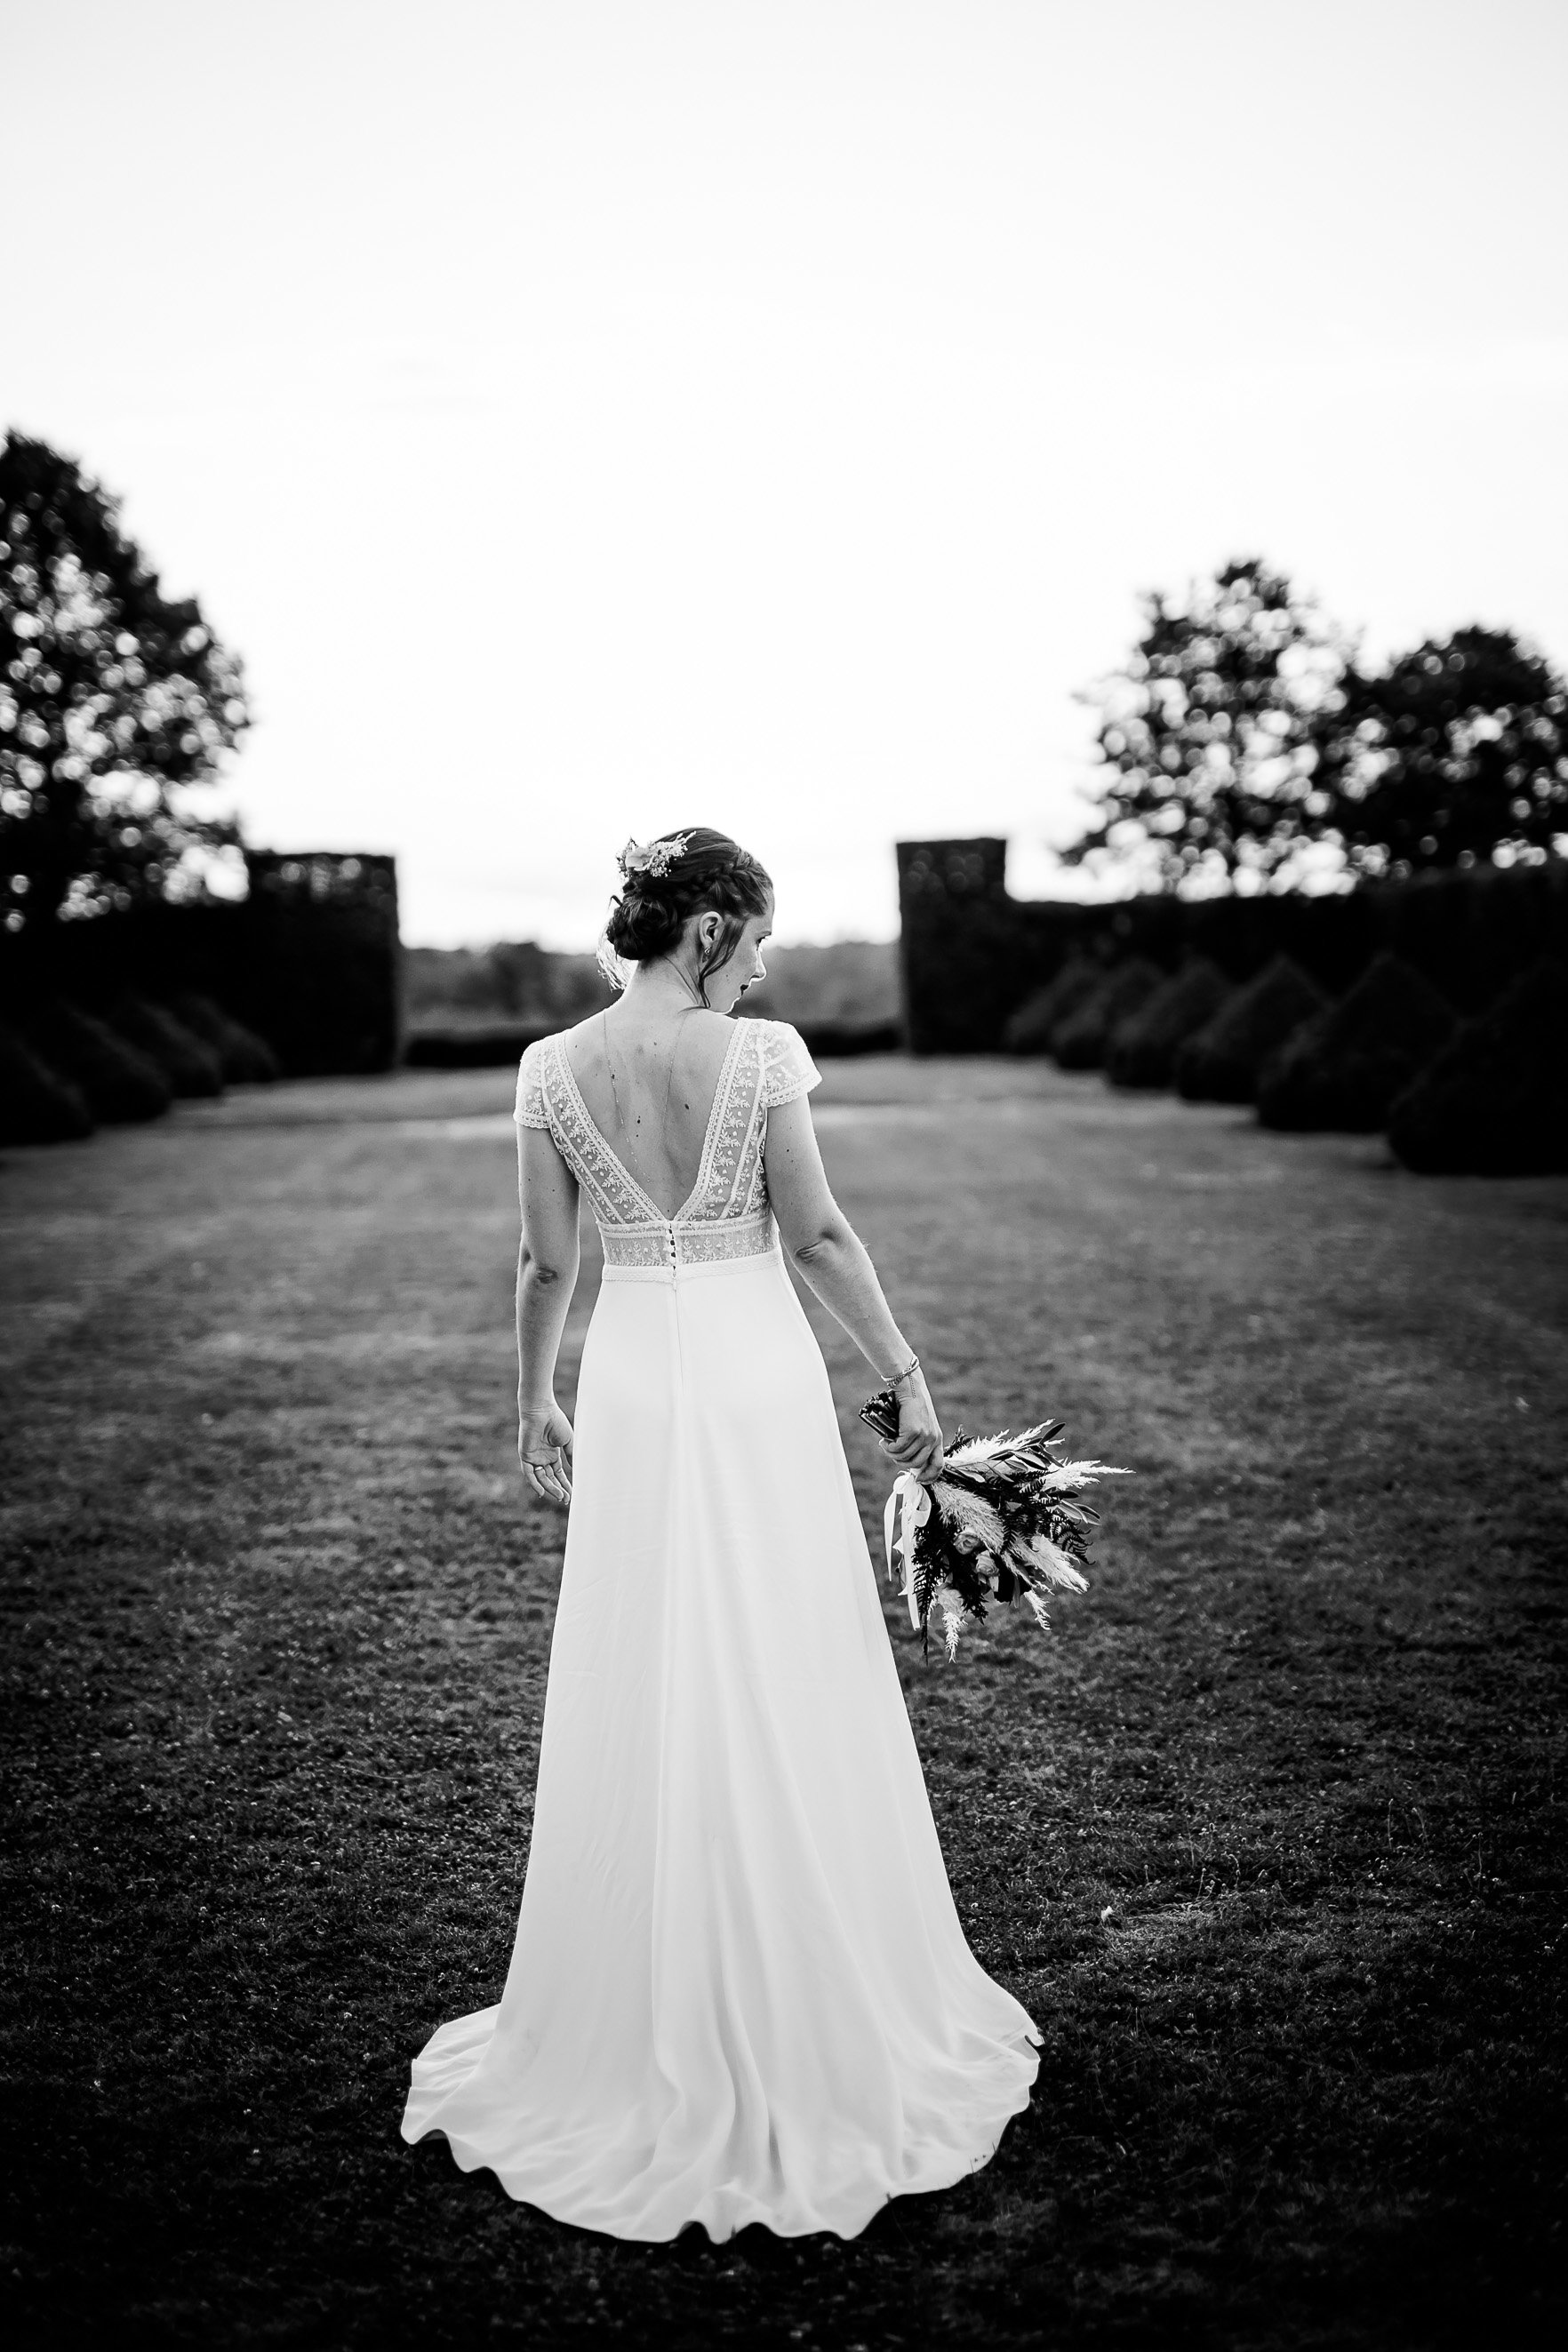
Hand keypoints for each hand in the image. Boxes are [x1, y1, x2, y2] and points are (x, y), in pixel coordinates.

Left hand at [519, 1398, 573, 1506]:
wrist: (542, 1410)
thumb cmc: (555, 1421)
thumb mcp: (567, 1441)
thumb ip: (571, 1455)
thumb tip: (575, 1470)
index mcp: (552, 1453)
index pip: (558, 1473)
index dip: (565, 1484)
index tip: (572, 1494)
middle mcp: (543, 1457)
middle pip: (550, 1478)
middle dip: (559, 1489)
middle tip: (567, 1500)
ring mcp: (534, 1457)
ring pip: (542, 1478)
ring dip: (551, 1488)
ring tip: (561, 1497)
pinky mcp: (526, 1456)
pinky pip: (529, 1474)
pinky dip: (535, 1484)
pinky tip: (542, 1493)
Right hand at [879, 1368, 943, 1483]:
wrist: (910, 1388)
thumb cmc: (911, 1406)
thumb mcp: (919, 1425)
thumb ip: (917, 1441)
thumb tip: (904, 1459)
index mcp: (937, 1439)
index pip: (938, 1465)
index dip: (929, 1476)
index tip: (918, 1480)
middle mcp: (933, 1439)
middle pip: (916, 1464)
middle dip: (900, 1462)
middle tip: (890, 1453)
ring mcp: (925, 1436)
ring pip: (905, 1457)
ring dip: (891, 1454)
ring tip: (885, 1444)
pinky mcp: (914, 1432)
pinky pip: (898, 1448)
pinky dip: (888, 1447)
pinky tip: (884, 1440)